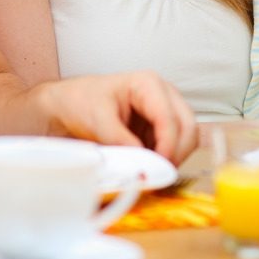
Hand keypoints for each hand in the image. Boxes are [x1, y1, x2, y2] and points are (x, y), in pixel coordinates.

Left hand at [36, 71, 197, 164]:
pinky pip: (177, 144)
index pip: (170, 118)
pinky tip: (152, 166)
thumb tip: (143, 161)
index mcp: (148, 84)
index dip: (168, 145)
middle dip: (177, 153)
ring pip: (188, 136)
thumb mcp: (97, 120)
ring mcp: (166, 109)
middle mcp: (164, 93)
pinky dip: (169, 158)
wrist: (71, 105)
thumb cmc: (83, 102)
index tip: (159, 167)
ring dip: (175, 156)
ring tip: (154, 171)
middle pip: (187, 126)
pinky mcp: (163, 126)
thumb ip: (121, 140)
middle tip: (160, 174)